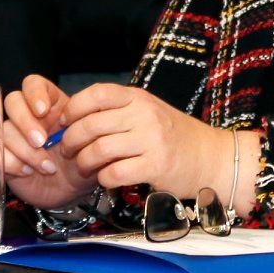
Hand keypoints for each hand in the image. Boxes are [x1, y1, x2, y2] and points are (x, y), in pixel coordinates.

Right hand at [0, 75, 93, 210]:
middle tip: (41, 141)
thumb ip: (83, 125)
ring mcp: (11, 135)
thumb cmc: (80, 158)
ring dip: (24, 150)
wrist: (72, 188)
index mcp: (48, 103)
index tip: (43, 110)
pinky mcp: (1, 156)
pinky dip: (8, 162)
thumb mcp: (89, 139)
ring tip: (46, 167)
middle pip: (12, 102)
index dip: (34, 93)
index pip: (32, 84)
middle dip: (25, 122)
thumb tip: (74, 119)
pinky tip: (26, 172)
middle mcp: (27, 115)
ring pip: (2, 130)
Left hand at [55, 83, 229, 194]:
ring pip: (99, 150)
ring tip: (84, 169)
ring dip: (84, 163)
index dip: (73, 109)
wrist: (210, 156)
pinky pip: (114, 172)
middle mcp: (144, 114)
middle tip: (67, 152)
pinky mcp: (155, 165)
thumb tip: (72, 121)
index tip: (63, 123)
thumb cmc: (173, 136)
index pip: (96, 94)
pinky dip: (103, 178)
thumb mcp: (147, 113)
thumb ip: (116, 113)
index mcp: (138, 98)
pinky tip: (106, 179)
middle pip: (91, 125)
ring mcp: (151, 139)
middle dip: (71, 141)